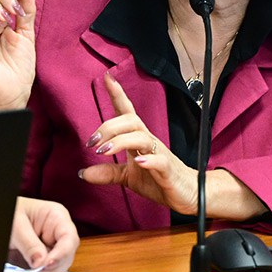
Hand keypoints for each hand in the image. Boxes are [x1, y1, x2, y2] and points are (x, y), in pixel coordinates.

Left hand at [10, 197, 78, 271]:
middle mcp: (58, 233)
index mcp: (57, 217)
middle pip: (66, 255)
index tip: (47, 264)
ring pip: (59, 267)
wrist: (1, 217)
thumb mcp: (17, 224)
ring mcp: (51, 247)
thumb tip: (40, 262)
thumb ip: (29, 243)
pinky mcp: (43, 259)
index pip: (69, 237)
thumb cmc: (12, 212)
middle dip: (53, 269)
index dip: (62, 253)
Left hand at [78, 73, 199, 215]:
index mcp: (138, 139)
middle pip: (131, 120)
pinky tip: (139, 162)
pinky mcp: (169, 170)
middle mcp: (149, 141)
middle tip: (91, 142)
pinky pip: (160, 160)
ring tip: (103, 151)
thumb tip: (83, 172)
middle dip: (109, 127)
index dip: (117, 94)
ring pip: (142, 137)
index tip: (106, 77)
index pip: (127, 112)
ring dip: (120, 142)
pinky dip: (149, 159)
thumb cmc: (159, 180)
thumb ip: (107, 172)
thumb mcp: (128, 177)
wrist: (188, 194)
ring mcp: (160, 154)